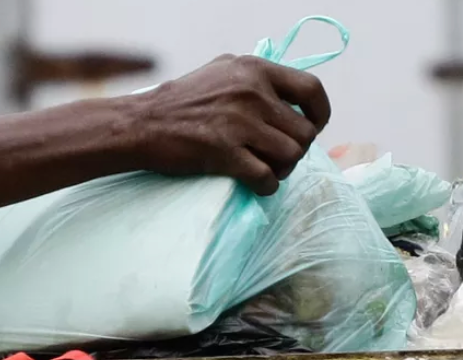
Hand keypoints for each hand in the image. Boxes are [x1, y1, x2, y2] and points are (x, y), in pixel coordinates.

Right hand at [132, 55, 330, 194]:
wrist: (141, 123)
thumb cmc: (180, 100)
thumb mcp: (221, 71)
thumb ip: (255, 78)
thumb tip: (289, 96)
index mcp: (254, 70)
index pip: (312, 90)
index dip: (321, 114)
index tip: (314, 127)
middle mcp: (252, 93)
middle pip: (305, 132)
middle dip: (297, 149)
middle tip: (279, 156)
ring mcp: (240, 123)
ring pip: (292, 156)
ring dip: (284, 169)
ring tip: (267, 169)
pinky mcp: (226, 153)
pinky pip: (268, 178)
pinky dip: (267, 186)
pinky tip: (255, 184)